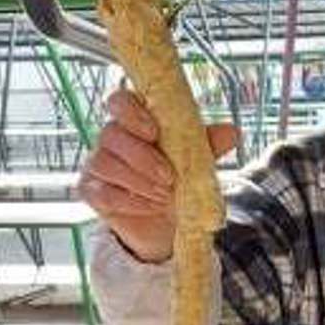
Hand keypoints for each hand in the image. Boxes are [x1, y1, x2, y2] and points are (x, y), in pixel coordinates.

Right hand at [78, 90, 239, 262]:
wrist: (167, 223)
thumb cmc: (178, 182)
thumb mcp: (196, 162)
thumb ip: (208, 145)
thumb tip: (232, 132)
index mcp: (134, 120)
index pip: (119, 101)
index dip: (131, 112)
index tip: (152, 130)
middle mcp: (111, 137)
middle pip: (111, 133)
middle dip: (142, 157)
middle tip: (169, 177)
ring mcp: (97, 163)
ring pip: (105, 163)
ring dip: (139, 181)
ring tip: (165, 196)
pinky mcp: (91, 191)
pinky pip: (102, 192)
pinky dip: (129, 201)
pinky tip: (149, 206)